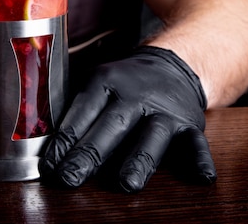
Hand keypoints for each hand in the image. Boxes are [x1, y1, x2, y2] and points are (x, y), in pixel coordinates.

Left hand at [39, 46, 216, 192]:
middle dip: (89, 155)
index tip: (49, 164)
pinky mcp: (190, 125)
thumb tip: (46, 147)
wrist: (173, 64)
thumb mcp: (98, 82)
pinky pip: (196, 144)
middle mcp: (135, 95)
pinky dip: (200, 160)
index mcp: (106, 82)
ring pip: (151, 137)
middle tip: (70, 178)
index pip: (81, 112)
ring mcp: (164, 111)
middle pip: (111, 126)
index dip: (64, 140)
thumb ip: (77, 110)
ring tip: (125, 184)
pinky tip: (201, 177)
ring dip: (138, 160)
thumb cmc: (125, 82)